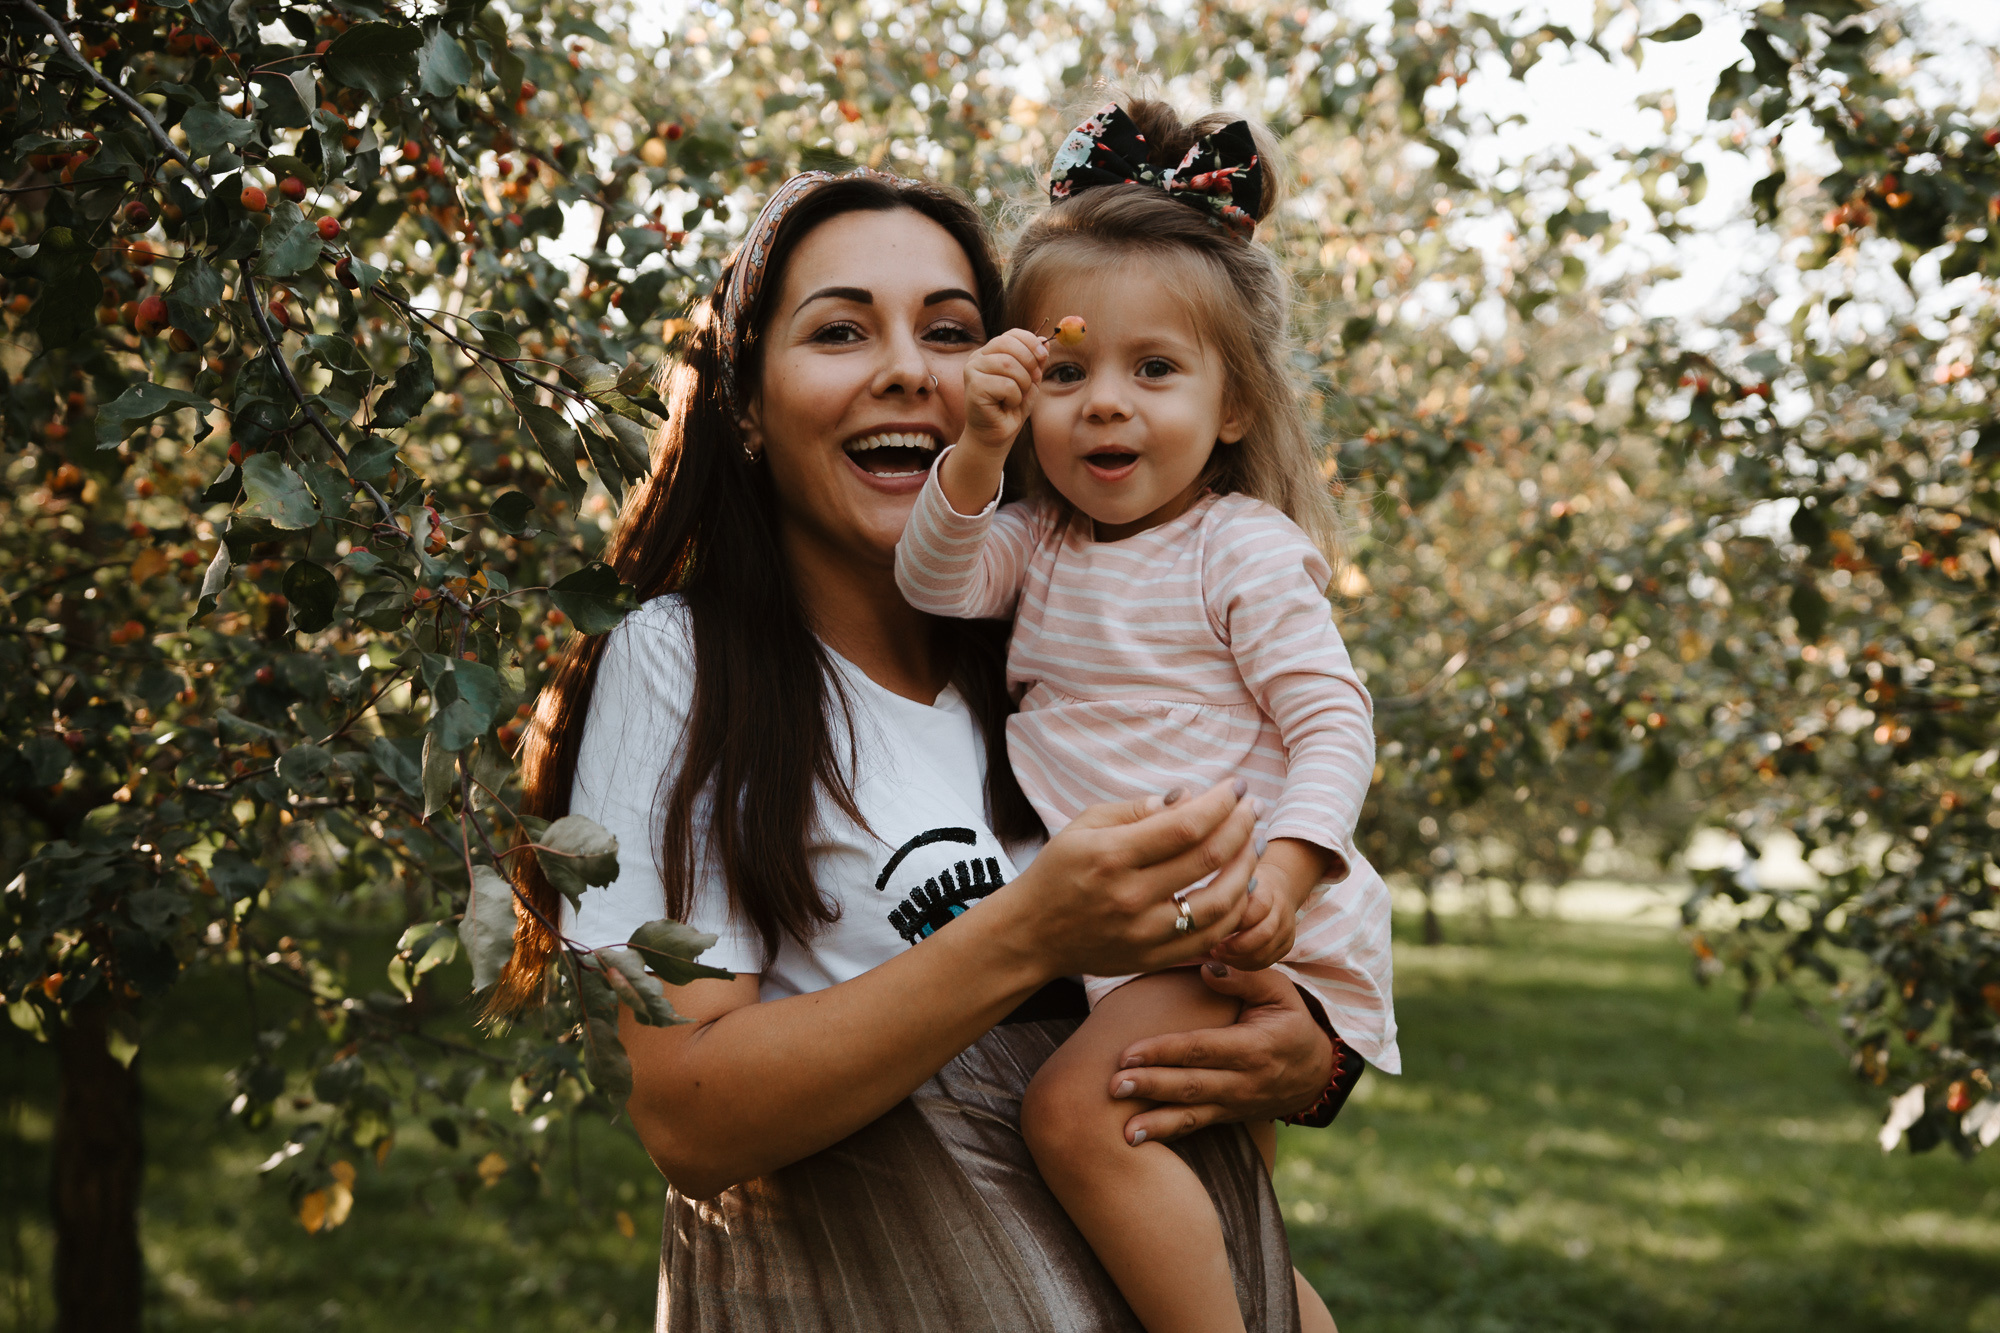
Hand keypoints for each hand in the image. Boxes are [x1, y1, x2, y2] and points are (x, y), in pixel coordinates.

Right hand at [960, 328, 1045, 454]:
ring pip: (1008, 364)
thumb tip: (1045, 339)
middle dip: (1028, 362)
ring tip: (1018, 396)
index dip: (1030, 342)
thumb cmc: (1011, 407)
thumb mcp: (1029, 380)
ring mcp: (972, 370)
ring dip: (1022, 383)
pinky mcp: (973, 387)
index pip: (1011, 334)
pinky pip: (1005, 384)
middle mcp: (978, 357)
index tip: (1043, 356)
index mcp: (990, 352)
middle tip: (1033, 380)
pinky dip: (1014, 397)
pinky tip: (1007, 405)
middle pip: (1008, 344)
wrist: (996, 434)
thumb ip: (1035, 360)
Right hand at [998, 778, 1257, 982]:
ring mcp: (1144, 932)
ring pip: (1220, 902)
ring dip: (1247, 869)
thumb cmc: (1058, 871)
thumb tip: (1189, 797)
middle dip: (1241, 827)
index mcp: (1111, 855)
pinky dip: (1234, 909)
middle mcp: (1130, 895)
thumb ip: (1137, 810)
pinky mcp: (1153, 957)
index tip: (1236, 787)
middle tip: (1254, 808)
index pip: (1184, 825)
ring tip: (1253, 844)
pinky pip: (1210, 936)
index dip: (1220, 803)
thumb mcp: (1084, 827)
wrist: (1031, 935)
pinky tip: (1241, 886)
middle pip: (1208, 859)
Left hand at [1107, 964, 1334, 1145]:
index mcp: (1254, 1047)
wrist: (1315, 1072)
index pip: (1202, 1048)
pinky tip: (1137, 1142)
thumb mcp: (1279, 992)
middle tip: (1113, 1085)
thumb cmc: (1290, 1021)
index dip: (1164, 1050)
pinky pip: (1196, 1126)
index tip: (1128, 1051)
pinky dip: (1167, 1133)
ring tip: (1124, 1131)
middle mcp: (1244, 1081)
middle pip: (1191, 1084)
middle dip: (1151, 1085)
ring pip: (1191, 1113)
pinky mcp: (1228, 1116)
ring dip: (1156, 1122)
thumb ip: (1244, 978)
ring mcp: (1235, 1103)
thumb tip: (1207, 967)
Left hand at [1210, 874, 1296, 970]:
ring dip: (1239, 959)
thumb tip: (1200, 909)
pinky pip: (1266, 962)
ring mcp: (1287, 929)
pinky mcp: (1286, 945)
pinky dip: (1246, 964)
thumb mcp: (1236, 880)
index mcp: (1269, 890)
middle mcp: (1282, 910)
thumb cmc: (1247, 886)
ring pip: (1265, 953)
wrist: (1277, 888)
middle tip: (1215, 948)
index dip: (1236, 920)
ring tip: (1219, 954)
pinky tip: (1230, 959)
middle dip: (1236, 946)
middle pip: (1264, 933)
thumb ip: (1224, 891)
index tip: (1215, 926)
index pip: (1258, 906)